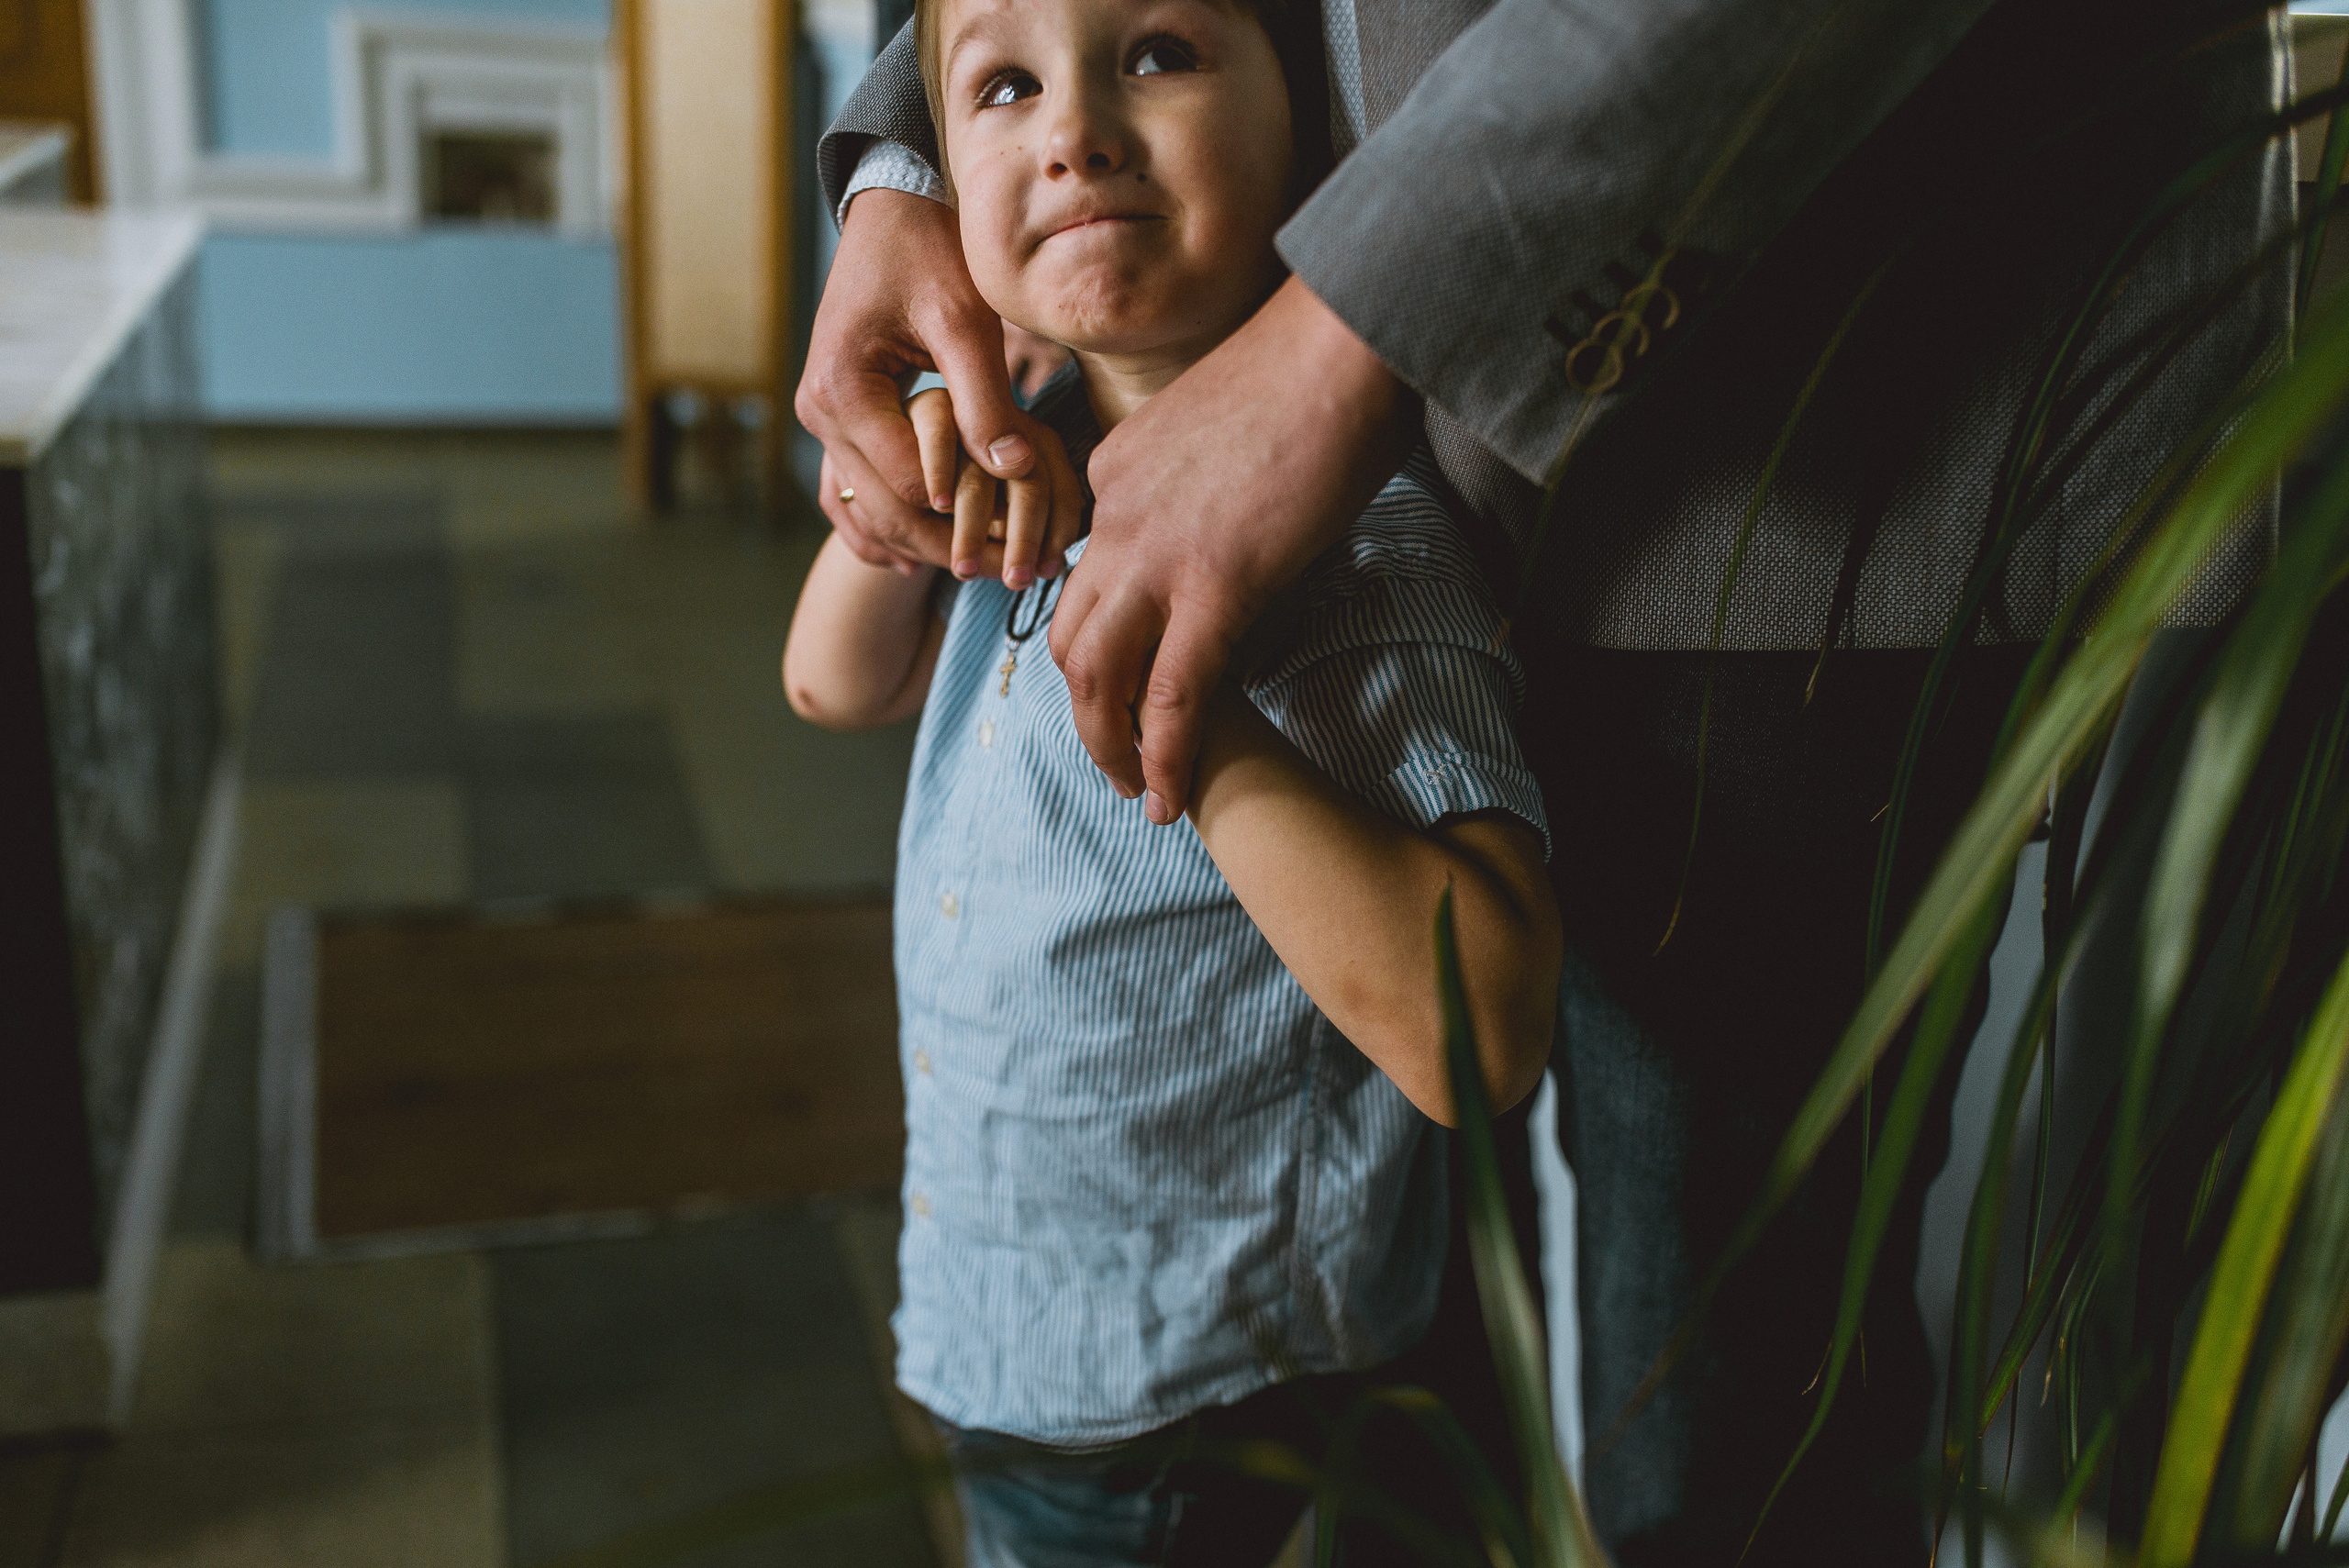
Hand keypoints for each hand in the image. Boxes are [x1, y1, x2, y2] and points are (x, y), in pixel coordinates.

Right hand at [794, 188, 1081, 574]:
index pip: (910, 484)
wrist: (887, 214)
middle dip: (951, 547)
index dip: (969, 516)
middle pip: (887, 512)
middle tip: (1018, 574)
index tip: (1025, 540)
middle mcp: (818, 414)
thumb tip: (1014, 469)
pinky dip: (894, 528)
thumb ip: (986, 398)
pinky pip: (858, 494)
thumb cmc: (928, 253)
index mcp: (842, 391)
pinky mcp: (837, 422)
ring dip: (929, 544)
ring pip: (874, 511)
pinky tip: (932, 561)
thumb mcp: (964, 319)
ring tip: (993, 568)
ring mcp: (821, 422)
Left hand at [1049, 276, 1417, 820]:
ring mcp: (1157, 555)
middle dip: (1084, 706)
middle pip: (1069, 633)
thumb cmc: (1313, 362)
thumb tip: (1245, 507)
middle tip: (1113, 753)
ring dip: (1109, 744)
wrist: (1342, 335)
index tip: (1132, 670)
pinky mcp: (1215, 586)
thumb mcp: (1227, 417)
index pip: (1090, 569)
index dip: (1105, 630)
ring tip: (1135, 791)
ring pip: (1097, 676)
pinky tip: (1170, 800)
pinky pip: (1173, 696)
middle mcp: (1116, 517)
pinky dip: (1165, 758)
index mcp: (1115, 469)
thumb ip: (1209, 471)